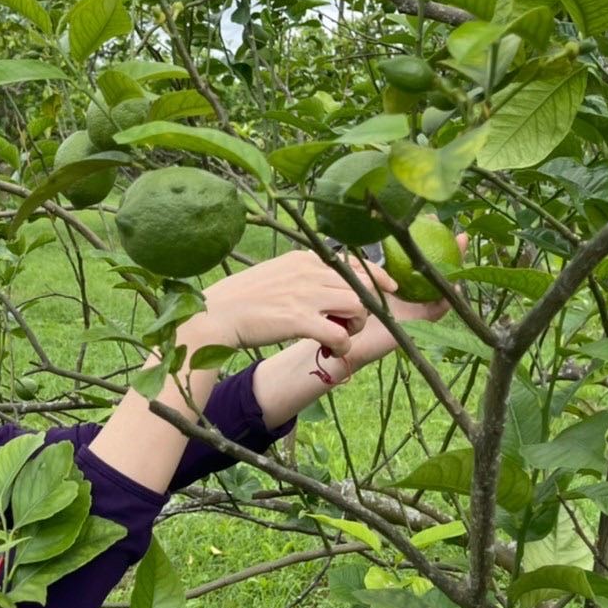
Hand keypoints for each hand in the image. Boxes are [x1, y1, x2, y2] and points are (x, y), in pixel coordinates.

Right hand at [196, 249, 396, 358]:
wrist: (217, 313)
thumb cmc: (242, 297)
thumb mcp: (275, 273)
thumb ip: (300, 273)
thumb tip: (320, 277)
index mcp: (304, 258)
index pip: (352, 262)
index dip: (376, 275)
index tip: (390, 288)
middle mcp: (309, 272)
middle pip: (360, 285)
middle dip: (365, 306)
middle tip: (351, 324)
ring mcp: (305, 295)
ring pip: (357, 305)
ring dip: (355, 325)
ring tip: (340, 335)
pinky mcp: (299, 319)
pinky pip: (339, 333)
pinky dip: (343, 344)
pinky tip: (333, 349)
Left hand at [341, 233, 469, 367]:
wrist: (346, 335)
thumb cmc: (348, 306)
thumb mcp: (360, 279)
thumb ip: (370, 265)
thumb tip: (374, 237)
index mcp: (397, 279)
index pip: (416, 255)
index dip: (427, 236)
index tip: (434, 218)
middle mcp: (409, 291)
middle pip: (435, 269)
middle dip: (451, 251)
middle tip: (461, 236)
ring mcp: (416, 306)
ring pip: (441, 287)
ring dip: (455, 271)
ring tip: (462, 255)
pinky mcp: (418, 323)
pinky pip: (437, 311)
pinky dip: (448, 301)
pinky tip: (456, 288)